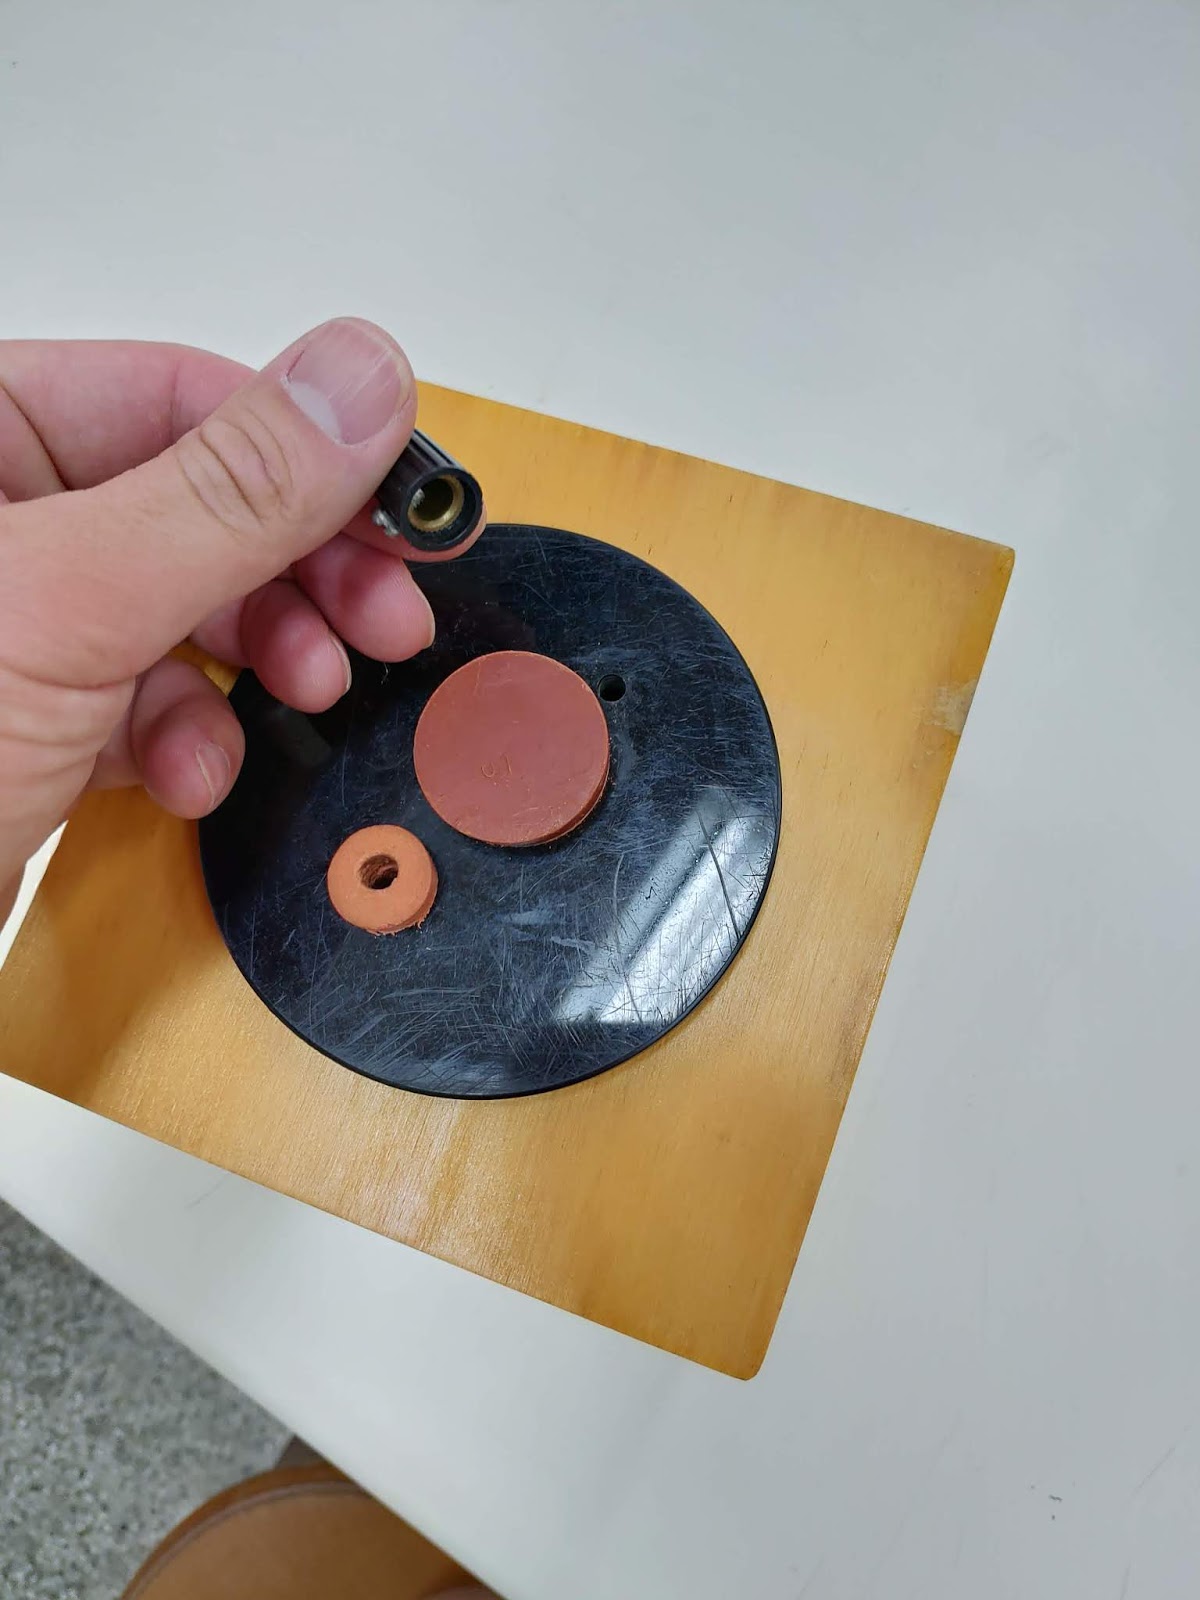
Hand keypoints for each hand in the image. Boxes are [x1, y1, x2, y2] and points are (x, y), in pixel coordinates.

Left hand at [0, 317, 479, 917]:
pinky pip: (147, 699)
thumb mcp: (65, 604)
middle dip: (298, 572)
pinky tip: (184, 774)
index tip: (405, 506)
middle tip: (382, 615)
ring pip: (187, 609)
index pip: (178, 396)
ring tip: (300, 692)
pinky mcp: (28, 717)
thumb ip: (227, 492)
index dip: (309, 453)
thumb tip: (357, 382)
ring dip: (256, 662)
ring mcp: (14, 624)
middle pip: (200, 505)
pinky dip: (188, 740)